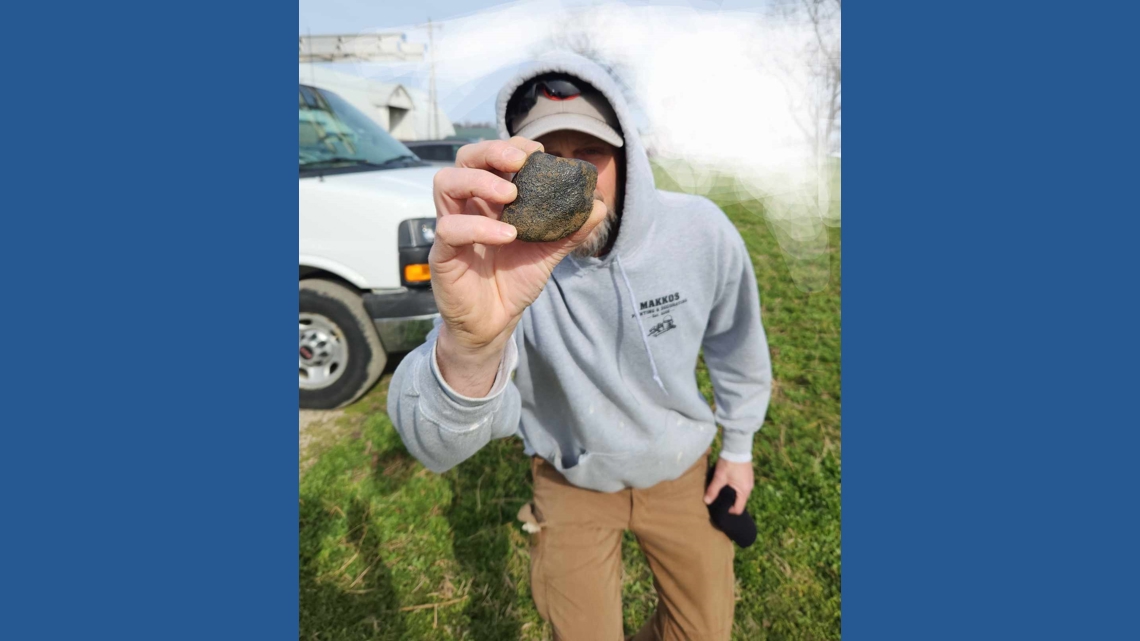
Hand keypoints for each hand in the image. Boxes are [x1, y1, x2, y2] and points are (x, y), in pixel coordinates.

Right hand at [430, 137, 607, 393]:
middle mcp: (467, 206)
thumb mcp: (547, 253)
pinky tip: (507, 235)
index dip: (511, 146)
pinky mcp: (442, 254)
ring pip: (447, 183)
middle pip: (464, 160)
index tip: (537, 151)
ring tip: (511, 195)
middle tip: (520, 162)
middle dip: (491, 152)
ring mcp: (451, 227)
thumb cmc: (513, 280)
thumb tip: (599, 205)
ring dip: (480, 182)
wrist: (494, 323)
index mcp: (489, 199)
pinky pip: (450, 229)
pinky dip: (479, 227)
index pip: (491, 158)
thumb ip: (570, 230)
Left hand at [704, 457, 754, 514]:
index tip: (720, 507)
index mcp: (744, 491)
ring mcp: (750, 481)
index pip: (739, 509)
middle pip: (740, 501)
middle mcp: (749, 488)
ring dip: (732, 494)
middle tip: (719, 499)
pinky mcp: (748, 475)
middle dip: (730, 502)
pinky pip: (742, 486)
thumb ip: (713, 490)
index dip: (729, 511)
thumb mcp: (719, 477)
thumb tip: (706, 501)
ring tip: (722, 490)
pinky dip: (735, 488)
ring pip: (740, 494)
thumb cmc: (729, 463)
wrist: (737, 446)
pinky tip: (727, 483)